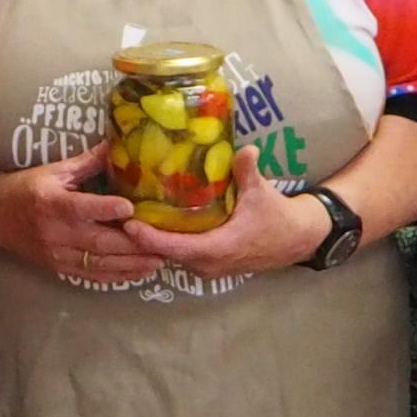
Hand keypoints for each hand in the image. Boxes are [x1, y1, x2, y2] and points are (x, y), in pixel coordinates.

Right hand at [0, 147, 163, 288]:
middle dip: (134, 244)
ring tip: (159, 261)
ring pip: (100, 264)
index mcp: (52, 204)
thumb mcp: (54, 170)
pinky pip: (93, 276)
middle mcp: (56, 232)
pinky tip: (138, 272)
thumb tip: (119, 144)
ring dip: (132, 264)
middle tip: (164, 242)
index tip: (132, 207)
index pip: (83, 208)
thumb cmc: (24, 188)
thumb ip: (88, 162)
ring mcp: (58, 253)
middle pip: (100, 242)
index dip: (107, 208)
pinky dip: (118, 276)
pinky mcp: (59, 267)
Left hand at [119, 145, 326, 281]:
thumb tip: (244, 149)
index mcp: (217, 249)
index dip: (149, 237)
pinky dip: (167, 243)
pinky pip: (182, 256)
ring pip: (173, 257)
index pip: (174, 247)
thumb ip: (247, 171)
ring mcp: (209, 267)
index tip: (128, 223)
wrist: (298, 239)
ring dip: (152, 242)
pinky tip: (153, 225)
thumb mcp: (261, 192)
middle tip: (118, 217)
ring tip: (129, 220)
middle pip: (166, 254)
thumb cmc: (278, 218)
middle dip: (142, 239)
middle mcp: (208, 264)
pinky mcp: (212, 264)